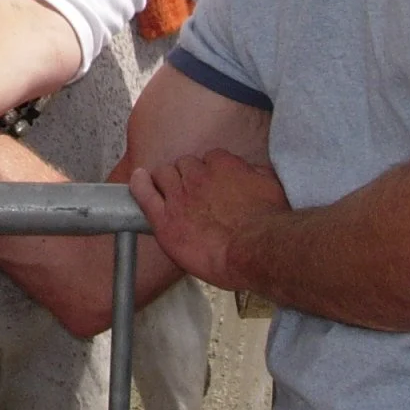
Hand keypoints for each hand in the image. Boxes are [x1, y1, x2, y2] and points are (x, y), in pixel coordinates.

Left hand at [131, 148, 289, 291]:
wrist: (255, 250)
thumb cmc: (269, 221)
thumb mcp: (270, 185)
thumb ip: (254, 172)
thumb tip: (249, 171)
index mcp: (221, 164)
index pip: (208, 158)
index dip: (210, 173)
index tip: (214, 186)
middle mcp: (196, 175)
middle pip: (183, 165)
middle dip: (188, 177)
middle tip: (197, 197)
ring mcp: (178, 196)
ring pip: (163, 175)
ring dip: (167, 183)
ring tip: (175, 198)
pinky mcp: (165, 220)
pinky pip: (144, 194)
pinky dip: (139, 185)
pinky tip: (139, 181)